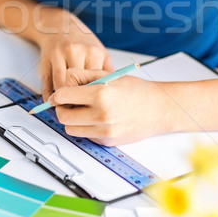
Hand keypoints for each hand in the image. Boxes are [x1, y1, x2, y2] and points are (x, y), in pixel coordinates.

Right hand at [37, 9, 114, 101]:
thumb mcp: (100, 51)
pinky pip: (47, 82)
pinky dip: (49, 95)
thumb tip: (112, 94)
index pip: (96, 81)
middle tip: (80, 112)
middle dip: (79, 101)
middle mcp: (76, 51)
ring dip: (63, 100)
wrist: (59, 25)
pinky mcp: (45, 60)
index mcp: (94, 52)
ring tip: (67, 109)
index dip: (95, 98)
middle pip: (78, 84)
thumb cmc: (81, 41)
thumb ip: (107, 71)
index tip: (96, 109)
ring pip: (61, 85)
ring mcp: (59, 55)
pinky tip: (53, 102)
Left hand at [48, 68, 176, 145]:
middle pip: (63, 116)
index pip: (63, 96)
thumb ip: (83, 76)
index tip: (58, 94)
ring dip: (72, 120)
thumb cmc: (136, 90)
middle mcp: (101, 114)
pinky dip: (86, 128)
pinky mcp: (107, 141)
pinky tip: (96, 118)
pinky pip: (85, 136)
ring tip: (83, 109)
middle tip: (70, 102)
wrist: (159, 108)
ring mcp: (104, 131)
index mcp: (100, 94)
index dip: (58, 95)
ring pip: (71, 129)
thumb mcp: (109, 75)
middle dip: (62, 109)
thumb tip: (62, 83)